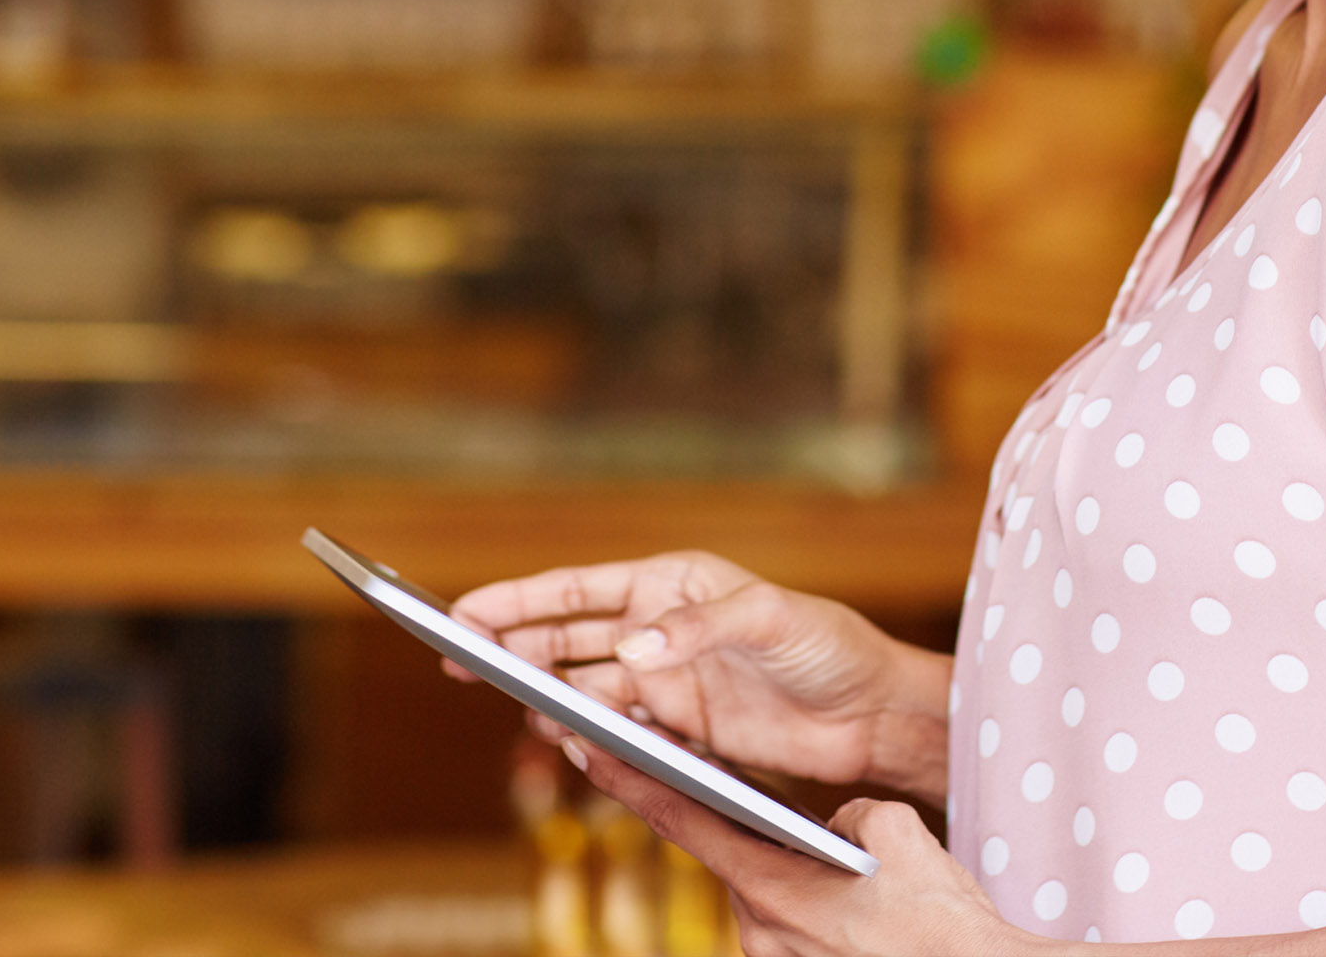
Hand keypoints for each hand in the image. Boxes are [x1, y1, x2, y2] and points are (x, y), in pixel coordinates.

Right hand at [448, 551, 951, 799]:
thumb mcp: (772, 619)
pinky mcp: (681, 733)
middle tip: (454, 663)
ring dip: (546, 698)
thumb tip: (633, 650)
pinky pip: (618, 735)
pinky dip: (589, 738)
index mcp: (675, 583)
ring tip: (515, 708)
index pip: (580, 590)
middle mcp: (660, 629)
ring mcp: (666, 683)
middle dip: (509, 648)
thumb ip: (701, 629)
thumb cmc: (830, 647)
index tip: (461, 611)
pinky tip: (568, 742)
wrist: (870, 715)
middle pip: (565, 641)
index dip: (518, 600)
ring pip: (583, 690)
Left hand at [556, 737, 1025, 956]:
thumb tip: (838, 823)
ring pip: (766, 896)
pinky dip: (808, 907)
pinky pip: (790, 928)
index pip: (683, 819)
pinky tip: (852, 907)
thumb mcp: (898, 834)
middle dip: (743, 828)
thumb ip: (852, 812)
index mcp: (772, 885)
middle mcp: (760, 931)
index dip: (632, 780)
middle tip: (745, 798)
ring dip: (786, 873)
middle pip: (732, 859)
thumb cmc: (941, 919)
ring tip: (844, 874)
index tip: (590, 745)